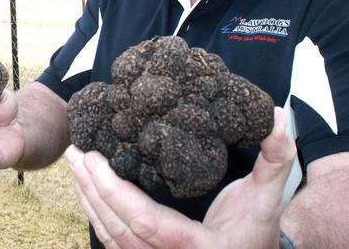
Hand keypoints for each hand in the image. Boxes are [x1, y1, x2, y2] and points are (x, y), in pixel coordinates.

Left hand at [65, 107, 295, 248]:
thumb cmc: (258, 230)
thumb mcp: (267, 198)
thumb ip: (276, 160)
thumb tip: (278, 116)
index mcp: (197, 248)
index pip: (146, 222)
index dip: (114, 191)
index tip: (92, 158)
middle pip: (118, 229)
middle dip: (91, 190)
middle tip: (74, 153)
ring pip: (111, 238)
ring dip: (88, 200)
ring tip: (74, 165)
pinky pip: (114, 241)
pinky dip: (97, 214)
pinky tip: (87, 190)